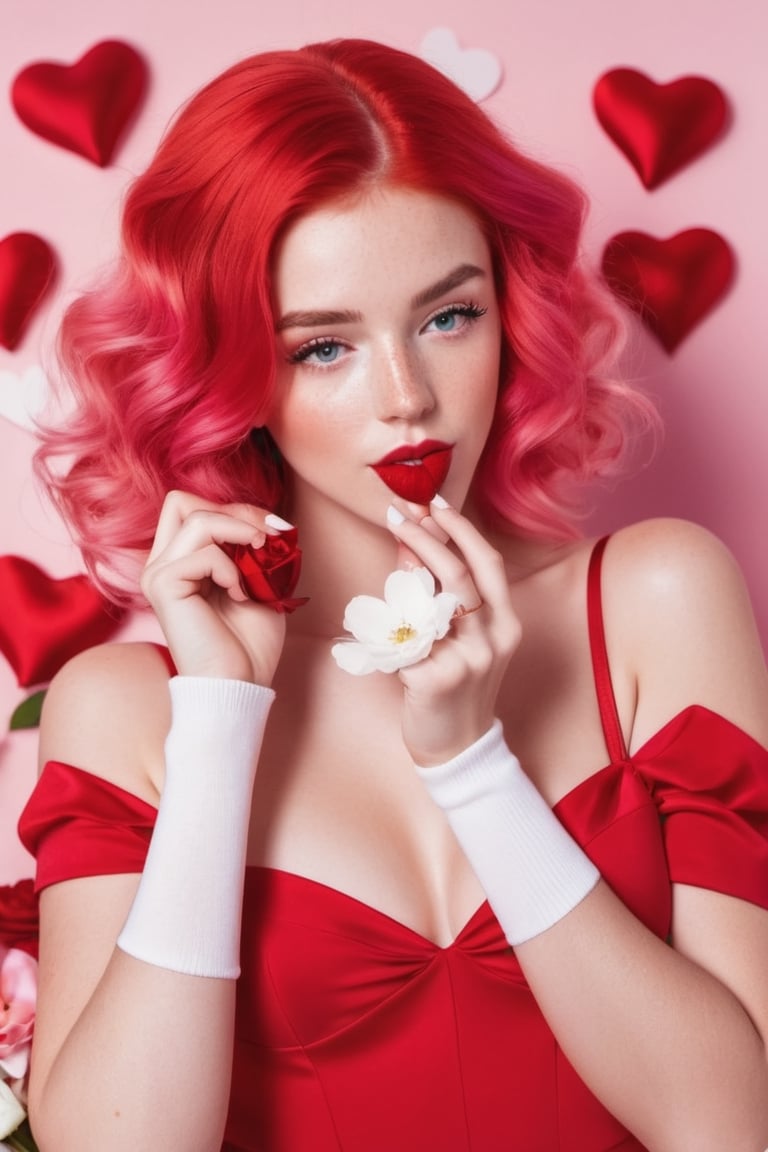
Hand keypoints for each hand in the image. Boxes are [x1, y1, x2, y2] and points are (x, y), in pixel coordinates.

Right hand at [141, 490, 288, 683]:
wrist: (239, 685)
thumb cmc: (250, 642)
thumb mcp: (259, 581)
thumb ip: (252, 545)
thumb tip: (266, 517)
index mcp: (179, 560)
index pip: (193, 505)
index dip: (236, 510)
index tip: (271, 536)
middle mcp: (161, 563)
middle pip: (183, 500)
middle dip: (235, 513)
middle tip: (265, 543)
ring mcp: (158, 573)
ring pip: (197, 517)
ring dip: (239, 537)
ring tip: (255, 573)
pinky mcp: (162, 585)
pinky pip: (204, 551)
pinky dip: (231, 569)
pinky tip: (240, 596)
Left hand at [385, 496, 520, 765]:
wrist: (458, 747)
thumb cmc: (456, 686)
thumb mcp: (459, 639)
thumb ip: (439, 596)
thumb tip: (409, 548)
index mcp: (506, 624)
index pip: (488, 563)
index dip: (461, 529)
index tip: (434, 503)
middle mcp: (495, 639)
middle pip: (461, 574)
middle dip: (429, 537)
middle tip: (400, 515)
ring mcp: (468, 660)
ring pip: (434, 601)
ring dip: (407, 566)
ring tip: (388, 547)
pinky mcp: (436, 680)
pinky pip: (405, 641)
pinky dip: (387, 626)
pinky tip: (371, 618)